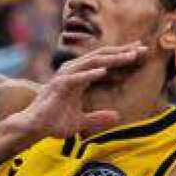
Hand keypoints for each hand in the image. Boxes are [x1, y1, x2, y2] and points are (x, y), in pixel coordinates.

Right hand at [5, 42, 144, 140]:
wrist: (33, 127)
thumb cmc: (53, 122)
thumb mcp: (81, 122)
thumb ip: (98, 117)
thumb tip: (117, 116)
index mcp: (79, 77)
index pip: (103, 62)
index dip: (121, 56)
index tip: (139, 52)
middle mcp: (72, 72)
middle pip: (101, 57)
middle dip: (122, 52)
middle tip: (142, 47)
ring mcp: (65, 78)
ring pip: (92, 63)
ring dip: (112, 59)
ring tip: (130, 56)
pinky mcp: (59, 86)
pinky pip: (76, 78)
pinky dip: (90, 74)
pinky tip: (104, 71)